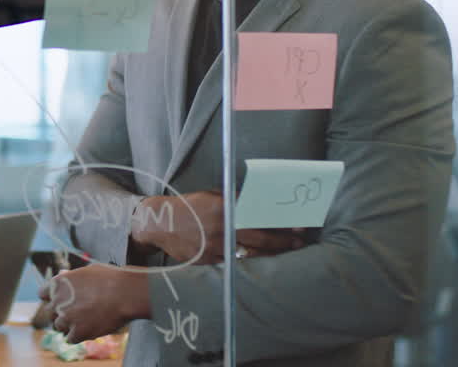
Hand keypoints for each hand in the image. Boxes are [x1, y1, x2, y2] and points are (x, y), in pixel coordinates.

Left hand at [37, 265, 147, 343]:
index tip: (62, 300)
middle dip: (60, 313)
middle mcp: (57, 301)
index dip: (53, 298)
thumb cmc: (109, 279)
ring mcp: (66, 318)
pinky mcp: (77, 332)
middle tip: (75, 313)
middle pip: (50, 313)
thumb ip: (70, 277)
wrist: (125, 293)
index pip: (43, 295)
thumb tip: (61, 274)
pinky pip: (70, 338)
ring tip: (85, 320)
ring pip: (59, 327)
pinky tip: (89, 328)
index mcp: (57, 284)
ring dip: (69, 325)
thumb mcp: (86, 271)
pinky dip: (78, 336)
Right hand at [130, 191, 305, 264]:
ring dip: (268, 253)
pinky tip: (255, 259)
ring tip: (281, 252)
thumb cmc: (189, 207)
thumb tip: (260, 204)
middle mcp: (222, 227)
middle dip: (282, 241)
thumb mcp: (212, 196)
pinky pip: (232, 261)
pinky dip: (244, 259)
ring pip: (249, 253)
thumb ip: (234, 201)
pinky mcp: (209, 260)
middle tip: (297, 242)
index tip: (297, 227)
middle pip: (260, 238)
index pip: (261, 217)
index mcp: (224, 207)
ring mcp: (216, 246)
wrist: (160, 223)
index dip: (281, 224)